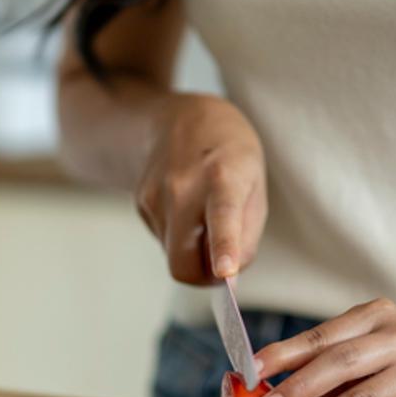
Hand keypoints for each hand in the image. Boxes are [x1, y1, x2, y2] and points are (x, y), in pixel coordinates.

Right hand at [135, 94, 267, 283]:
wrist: (180, 119)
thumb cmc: (229, 155)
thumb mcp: (255, 186)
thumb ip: (247, 235)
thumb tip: (228, 276)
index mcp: (223, 176)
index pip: (223, 215)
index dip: (223, 246)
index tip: (225, 271)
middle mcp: (183, 186)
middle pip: (183, 263)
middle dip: (203, 276)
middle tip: (223, 264)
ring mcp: (155, 196)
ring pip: (173, 256)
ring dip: (193, 250)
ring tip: (204, 215)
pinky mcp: (140, 204)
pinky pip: (165, 241)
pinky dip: (180, 237)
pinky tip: (186, 207)